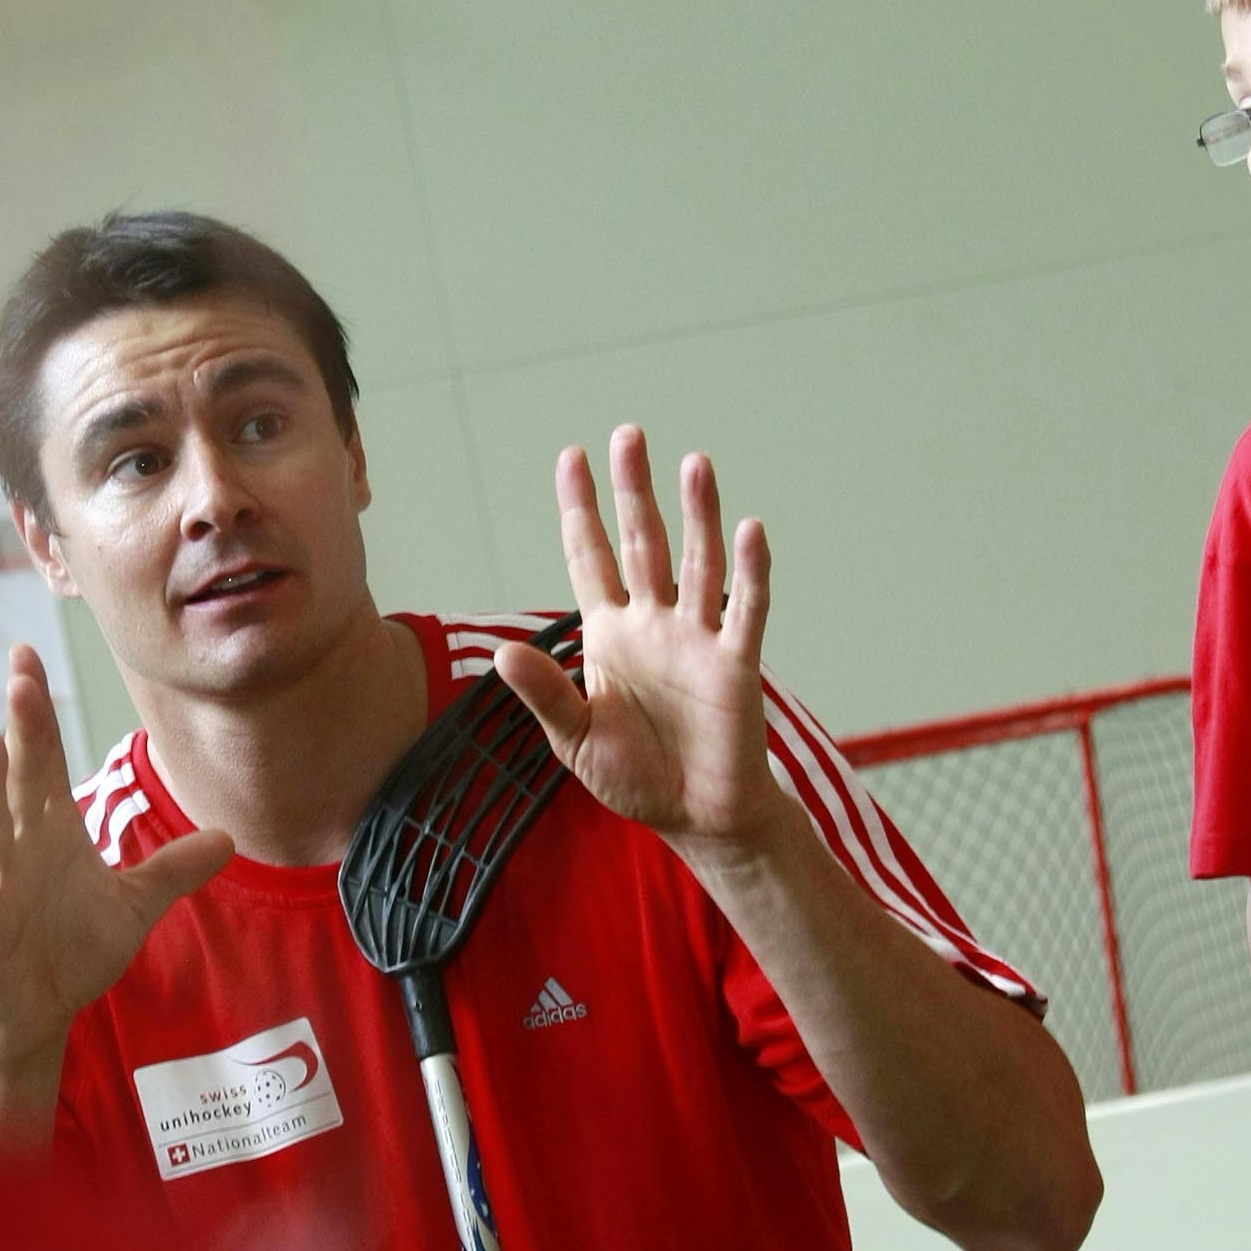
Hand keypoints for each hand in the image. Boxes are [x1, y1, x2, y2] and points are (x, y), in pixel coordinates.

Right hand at [0, 644, 232, 1078]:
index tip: (29, 657)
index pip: (43, 760)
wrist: (36, 1015)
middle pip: (19, 778)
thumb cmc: (71, 951)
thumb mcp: (134, 905)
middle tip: (22, 674)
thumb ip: (173, 869)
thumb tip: (227, 836)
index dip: (38, 713)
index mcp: (49, 832)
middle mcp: (18, 849)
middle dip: (21, 729)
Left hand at [494, 427, 788, 864]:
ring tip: (694, 462)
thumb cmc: (634, 775)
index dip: (581, 509)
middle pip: (642, 542)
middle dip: (634, 490)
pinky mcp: (735, 665)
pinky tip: (749, 531)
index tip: (571, 456)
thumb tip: (501, 654)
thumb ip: (546, 695)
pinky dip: (749, 573)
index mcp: (610, 633)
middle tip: (629, 435)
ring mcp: (697, 639)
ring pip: (696, 563)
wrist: (694, 816)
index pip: (591, 556)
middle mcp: (654, 622)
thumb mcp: (575, 738)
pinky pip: (744, 611)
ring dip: (696, 514)